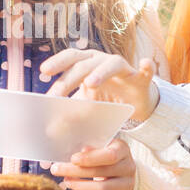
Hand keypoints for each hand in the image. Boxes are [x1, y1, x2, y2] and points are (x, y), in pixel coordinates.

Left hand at [40, 49, 159, 122]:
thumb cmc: (107, 98)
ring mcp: (123, 68)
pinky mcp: (141, 78)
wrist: (135, 102)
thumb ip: (70, 112)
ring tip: (90, 84)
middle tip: (58, 93)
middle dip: (71, 78)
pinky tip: (145, 63)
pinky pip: (146, 71)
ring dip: (101, 72)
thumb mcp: (87, 105)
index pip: (70, 59)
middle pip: (85, 64)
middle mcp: (103, 61)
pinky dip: (146, 67)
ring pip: (111, 64)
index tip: (43, 73)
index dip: (57, 63)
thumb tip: (50, 130)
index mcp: (87, 64)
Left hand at [49, 137, 135, 189]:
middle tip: (56, 169)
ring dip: (79, 186)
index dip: (89, 158)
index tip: (72, 159)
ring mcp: (128, 185)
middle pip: (101, 173)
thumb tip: (81, 151)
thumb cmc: (104, 153)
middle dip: (75, 172)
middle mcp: (129, 167)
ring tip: (67, 181)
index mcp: (123, 149)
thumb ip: (90, 145)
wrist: (122, 169)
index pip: (109, 156)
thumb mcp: (99, 143)